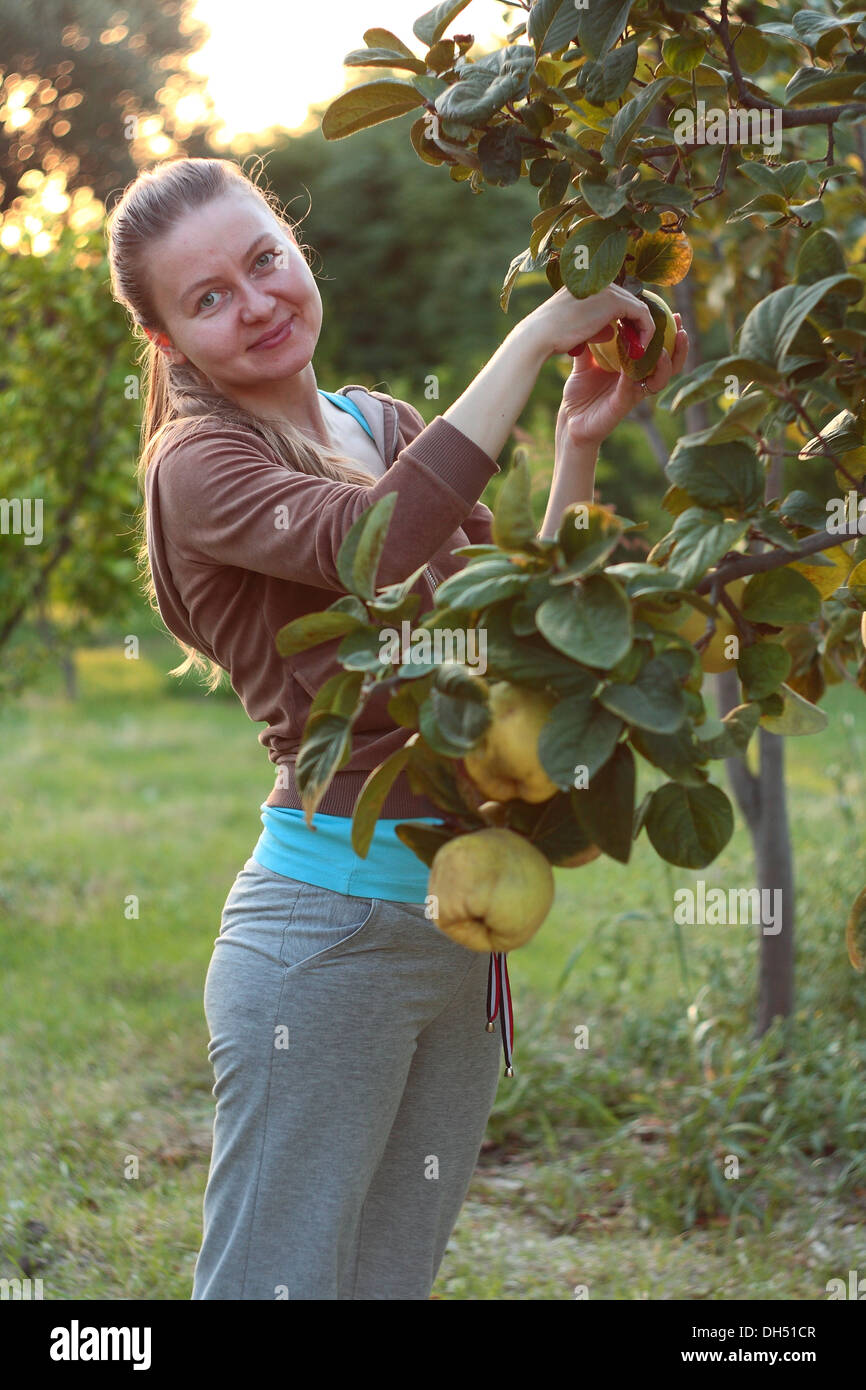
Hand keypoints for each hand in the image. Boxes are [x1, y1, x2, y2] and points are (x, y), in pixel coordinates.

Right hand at [519, 283, 656, 361]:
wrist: (540, 335)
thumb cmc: (552, 336)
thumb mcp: (577, 327)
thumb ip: (596, 325)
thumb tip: (612, 331)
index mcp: (589, 284)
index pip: (618, 299)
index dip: (627, 319)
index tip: (627, 340)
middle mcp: (600, 281)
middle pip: (630, 301)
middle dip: (637, 324)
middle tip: (638, 345)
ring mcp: (608, 288)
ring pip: (638, 307)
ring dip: (643, 329)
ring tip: (639, 349)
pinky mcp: (614, 300)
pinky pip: (642, 314)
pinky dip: (645, 331)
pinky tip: (639, 349)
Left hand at [556, 314, 688, 447]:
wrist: (570, 420)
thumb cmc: (579, 394)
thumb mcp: (584, 363)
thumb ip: (590, 344)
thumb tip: (592, 319)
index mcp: (633, 369)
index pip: (657, 350)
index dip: (668, 334)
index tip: (672, 314)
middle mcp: (638, 380)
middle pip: (669, 364)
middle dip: (679, 346)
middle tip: (681, 327)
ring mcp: (632, 393)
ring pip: (661, 379)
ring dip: (668, 364)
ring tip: (667, 349)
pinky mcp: (623, 405)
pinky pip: (633, 387)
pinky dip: (635, 373)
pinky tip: (637, 359)